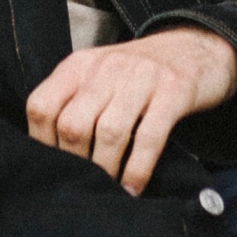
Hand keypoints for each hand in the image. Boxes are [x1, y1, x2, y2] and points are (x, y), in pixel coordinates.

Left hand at [22, 27, 236, 194]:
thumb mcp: (98, 76)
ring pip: (110, 133)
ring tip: (108, 188)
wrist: (195, 47)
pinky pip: (149, 137)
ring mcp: (142, 77)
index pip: (42, 106)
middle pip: (73, 125)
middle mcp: (106, 67)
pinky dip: (138, 169)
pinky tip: (133, 188)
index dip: (42, 143)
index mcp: (79, 65)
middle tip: (85, 182)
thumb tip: (48, 157)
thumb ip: (72, 104)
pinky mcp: (174, 92)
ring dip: (106, 170)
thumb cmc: (137, 74)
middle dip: (77, 162)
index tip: (54, 166)